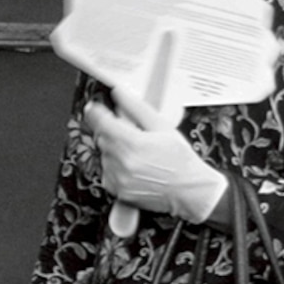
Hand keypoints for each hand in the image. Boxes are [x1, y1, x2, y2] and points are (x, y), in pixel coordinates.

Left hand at [81, 88, 229, 222]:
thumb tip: (119, 93)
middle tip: (131, 132)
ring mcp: (118, 178)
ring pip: (103, 154)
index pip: (100, 121)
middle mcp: (122, 162)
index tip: (95, 107)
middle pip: (101, 137)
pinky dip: (115, 165)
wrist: (188, 189)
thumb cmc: (180, 159)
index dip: (95, 112)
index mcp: (133, 143)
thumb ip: (137, 108)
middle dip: (111, 130)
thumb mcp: (162, 126)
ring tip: (138, 153)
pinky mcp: (116, 190)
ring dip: (114, 149)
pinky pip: (106, 171)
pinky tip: (134, 165)